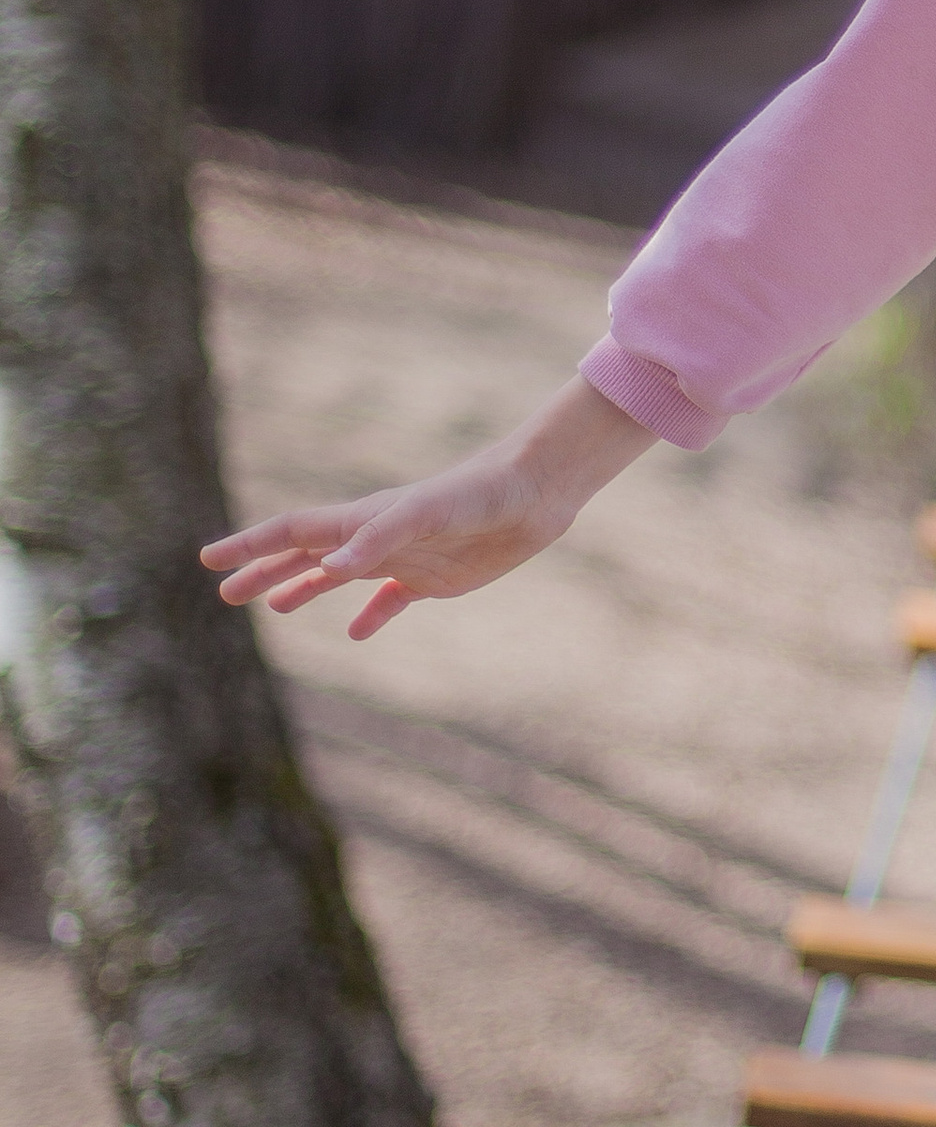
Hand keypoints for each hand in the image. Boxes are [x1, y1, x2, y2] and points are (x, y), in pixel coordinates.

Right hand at [201, 379, 655, 641]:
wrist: (535, 493)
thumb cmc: (481, 493)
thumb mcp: (428, 514)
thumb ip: (379, 538)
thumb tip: (329, 569)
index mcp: (363, 519)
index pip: (292, 530)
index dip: (250, 545)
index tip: (208, 560)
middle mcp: (376, 537)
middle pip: (306, 554)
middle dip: (264, 571)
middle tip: (225, 592)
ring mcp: (404, 557)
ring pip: (340, 577)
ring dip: (305, 588)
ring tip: (274, 606)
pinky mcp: (436, 578)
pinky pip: (392, 600)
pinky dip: (371, 615)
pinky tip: (359, 632)